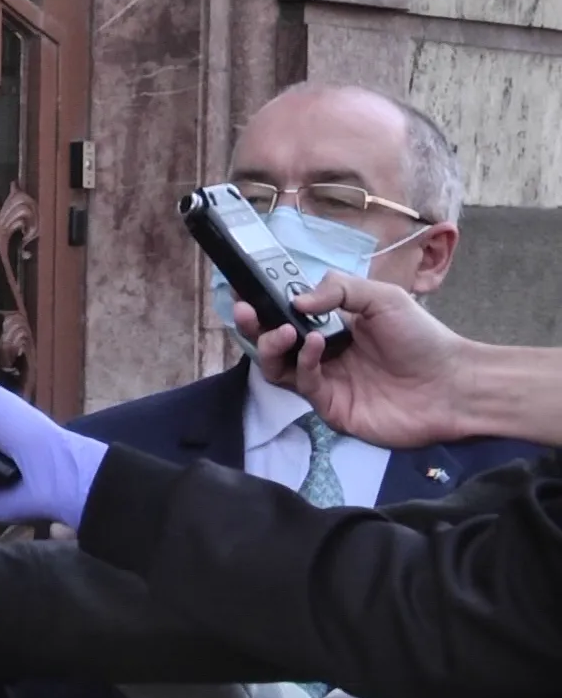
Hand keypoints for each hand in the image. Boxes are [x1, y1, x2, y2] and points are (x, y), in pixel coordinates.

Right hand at [235, 271, 471, 446]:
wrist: (452, 384)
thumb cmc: (421, 338)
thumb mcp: (382, 298)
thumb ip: (338, 290)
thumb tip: (295, 301)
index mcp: (331, 326)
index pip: (286, 315)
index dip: (264, 304)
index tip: (245, 290)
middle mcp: (321, 354)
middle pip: (271, 342)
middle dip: (253, 326)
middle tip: (246, 311)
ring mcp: (324, 382)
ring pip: (276, 367)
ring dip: (270, 345)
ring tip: (284, 330)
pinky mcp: (329, 407)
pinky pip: (303, 384)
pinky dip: (303, 362)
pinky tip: (315, 344)